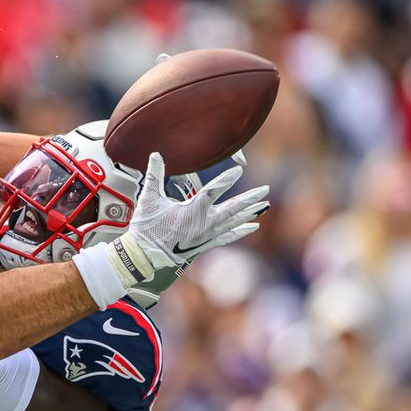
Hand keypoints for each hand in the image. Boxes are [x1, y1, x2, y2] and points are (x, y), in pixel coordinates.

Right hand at [129, 152, 268, 265]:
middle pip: (232, 208)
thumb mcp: (149, 199)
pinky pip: (228, 236)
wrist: (145, 255)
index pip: (213, 190)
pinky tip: (253, 226)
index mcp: (192, 210)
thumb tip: (155, 154)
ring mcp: (206, 234)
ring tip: (264, 205)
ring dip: (249, 213)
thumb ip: (155, 175)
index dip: (226, 179)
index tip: (239, 170)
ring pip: (233, 222)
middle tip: (265, 190)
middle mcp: (204, 223)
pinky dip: (241, 230)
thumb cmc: (146, 226)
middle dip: (250, 198)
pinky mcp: (205, 243)